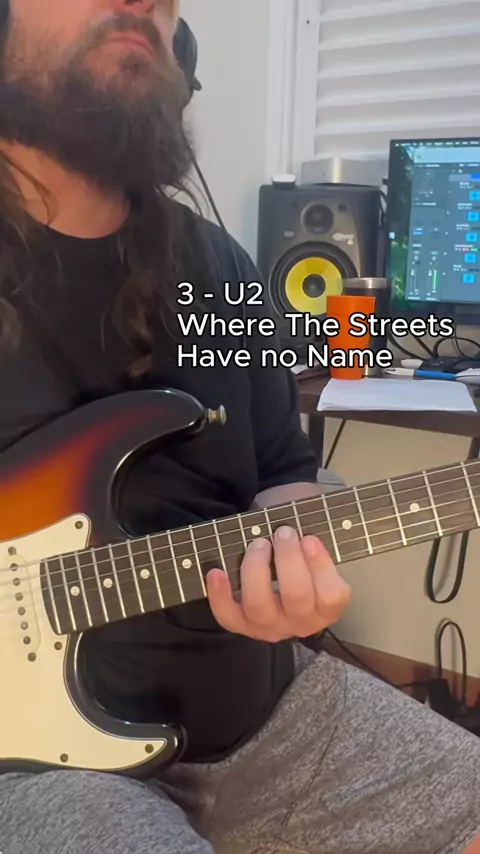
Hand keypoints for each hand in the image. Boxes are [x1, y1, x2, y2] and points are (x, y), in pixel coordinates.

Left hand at [206, 527, 350, 641]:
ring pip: (260, 605)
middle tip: (283, 532)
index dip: (320, 566)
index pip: (332, 595)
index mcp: (326, 607)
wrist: (275, 570)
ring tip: (258, 544)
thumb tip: (296, 519)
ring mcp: (270, 626)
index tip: (309, 538)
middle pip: (296, 597)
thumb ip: (310, 537)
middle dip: (288, 559)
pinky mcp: (242, 625)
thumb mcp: (311, 544)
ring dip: (256, 569)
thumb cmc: (298, 553)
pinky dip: (220, 594)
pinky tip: (216, 571)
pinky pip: (228, 616)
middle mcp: (300, 622)